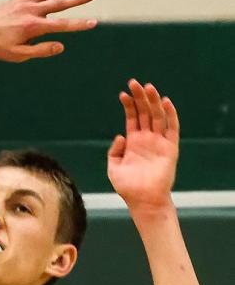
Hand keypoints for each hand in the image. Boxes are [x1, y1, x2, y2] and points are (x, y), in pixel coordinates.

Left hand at [107, 80, 178, 210]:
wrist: (143, 201)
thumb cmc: (128, 187)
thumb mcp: (113, 168)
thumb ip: (114, 151)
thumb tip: (120, 135)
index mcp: (133, 142)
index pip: (132, 118)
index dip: (128, 105)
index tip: (122, 94)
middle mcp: (147, 139)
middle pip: (145, 113)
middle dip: (140, 97)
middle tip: (134, 82)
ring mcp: (159, 142)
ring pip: (158, 117)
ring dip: (153, 101)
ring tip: (148, 87)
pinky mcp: (170, 148)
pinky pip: (172, 128)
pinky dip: (170, 115)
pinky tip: (165, 102)